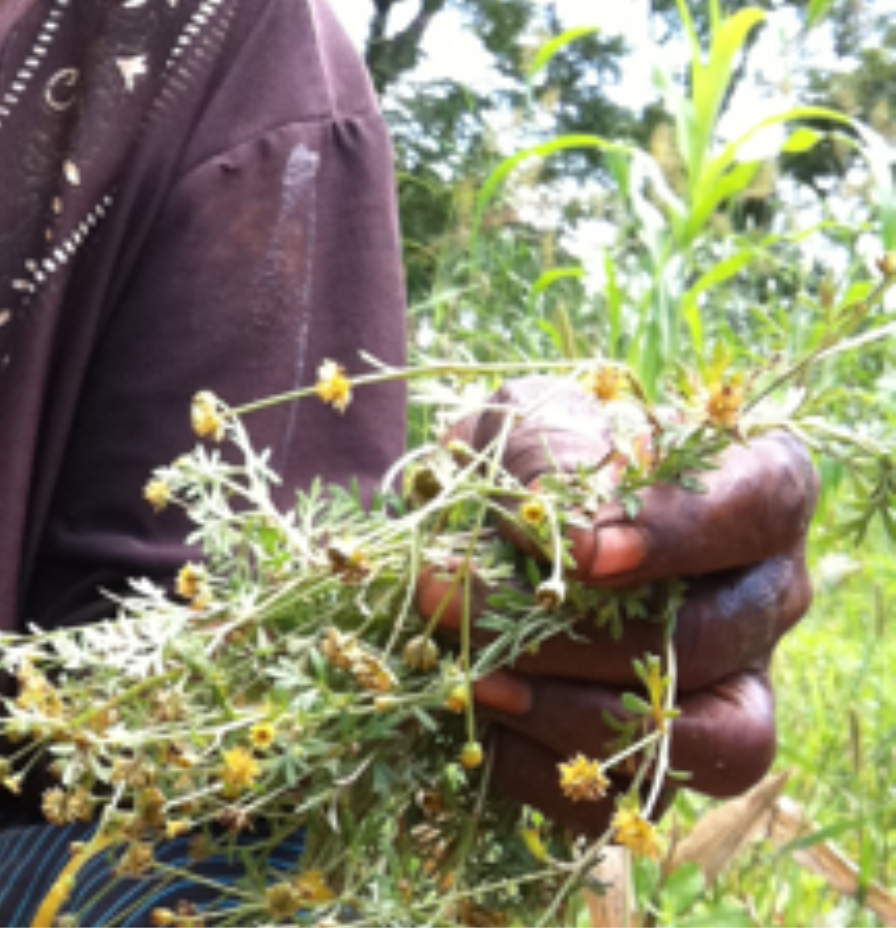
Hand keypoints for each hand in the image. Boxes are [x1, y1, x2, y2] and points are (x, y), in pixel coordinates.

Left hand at [416, 376, 817, 836]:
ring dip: (573, 713)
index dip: (678, 535)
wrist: (481, 519)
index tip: (584, 551)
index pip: (758, 509)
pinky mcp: (668, 762)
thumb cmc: (526, 456)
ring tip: (474, 676)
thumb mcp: (525, 419)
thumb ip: (544, 455)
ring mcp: (733, 688)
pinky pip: (634, 799)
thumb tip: (567, 527)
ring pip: (700, 737)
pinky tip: (479, 720)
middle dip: (574, 631)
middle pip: (710, 637)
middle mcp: (764, 598)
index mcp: (755, 497)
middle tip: (453, 601)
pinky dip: (548, 769)